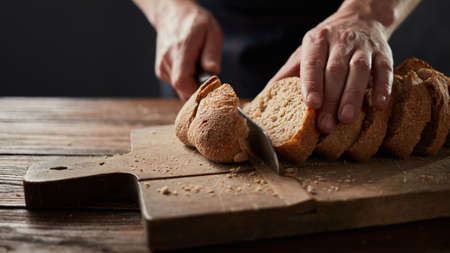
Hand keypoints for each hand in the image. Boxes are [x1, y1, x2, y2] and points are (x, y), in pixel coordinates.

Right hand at [152, 0, 222, 100]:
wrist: (172, 15)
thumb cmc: (195, 23)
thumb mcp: (212, 32)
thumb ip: (212, 53)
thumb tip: (213, 72)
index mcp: (181, 49)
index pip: (182, 81)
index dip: (196, 91)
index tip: (210, 89)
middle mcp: (167, 59)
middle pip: (182, 88)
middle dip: (198, 89)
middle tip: (209, 78)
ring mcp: (162, 66)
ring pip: (180, 88)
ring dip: (193, 84)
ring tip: (198, 66)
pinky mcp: (161, 71)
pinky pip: (176, 84)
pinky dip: (186, 80)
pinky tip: (190, 66)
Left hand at [270, 4, 393, 132]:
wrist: (361, 18)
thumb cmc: (326, 44)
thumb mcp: (304, 53)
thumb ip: (287, 75)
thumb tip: (264, 98)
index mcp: (316, 41)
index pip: (312, 63)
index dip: (312, 83)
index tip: (311, 104)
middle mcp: (340, 41)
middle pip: (335, 71)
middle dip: (331, 99)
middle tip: (326, 125)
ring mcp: (363, 47)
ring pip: (359, 71)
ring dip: (353, 96)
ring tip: (347, 119)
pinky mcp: (383, 53)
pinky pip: (385, 69)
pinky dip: (383, 87)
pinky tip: (379, 105)